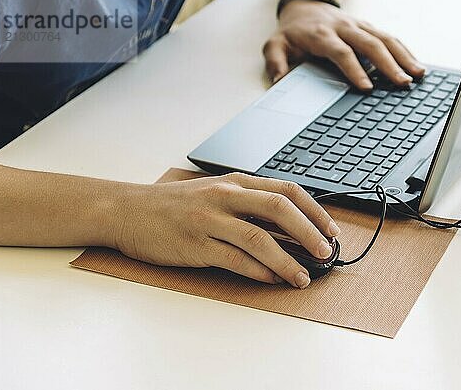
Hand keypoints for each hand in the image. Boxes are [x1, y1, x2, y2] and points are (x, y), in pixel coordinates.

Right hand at [114, 173, 340, 288]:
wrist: (129, 210)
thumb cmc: (176, 205)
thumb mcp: (215, 192)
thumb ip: (248, 205)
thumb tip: (288, 229)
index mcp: (235, 182)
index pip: (286, 190)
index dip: (314, 211)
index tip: (331, 230)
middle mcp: (226, 196)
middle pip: (280, 210)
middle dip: (309, 233)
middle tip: (325, 253)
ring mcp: (210, 219)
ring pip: (260, 239)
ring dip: (287, 260)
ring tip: (302, 277)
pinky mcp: (195, 244)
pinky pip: (235, 259)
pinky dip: (258, 271)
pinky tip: (272, 280)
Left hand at [263, 0, 425, 89]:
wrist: (303, 8)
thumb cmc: (292, 33)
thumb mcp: (275, 46)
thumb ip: (276, 63)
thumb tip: (280, 82)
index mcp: (321, 35)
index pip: (341, 52)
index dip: (354, 70)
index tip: (366, 88)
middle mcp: (344, 28)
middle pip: (370, 44)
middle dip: (388, 64)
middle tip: (402, 83)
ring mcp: (359, 26)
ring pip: (384, 38)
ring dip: (403, 56)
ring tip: (417, 74)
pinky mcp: (368, 27)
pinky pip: (389, 37)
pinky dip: (404, 50)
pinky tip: (416, 64)